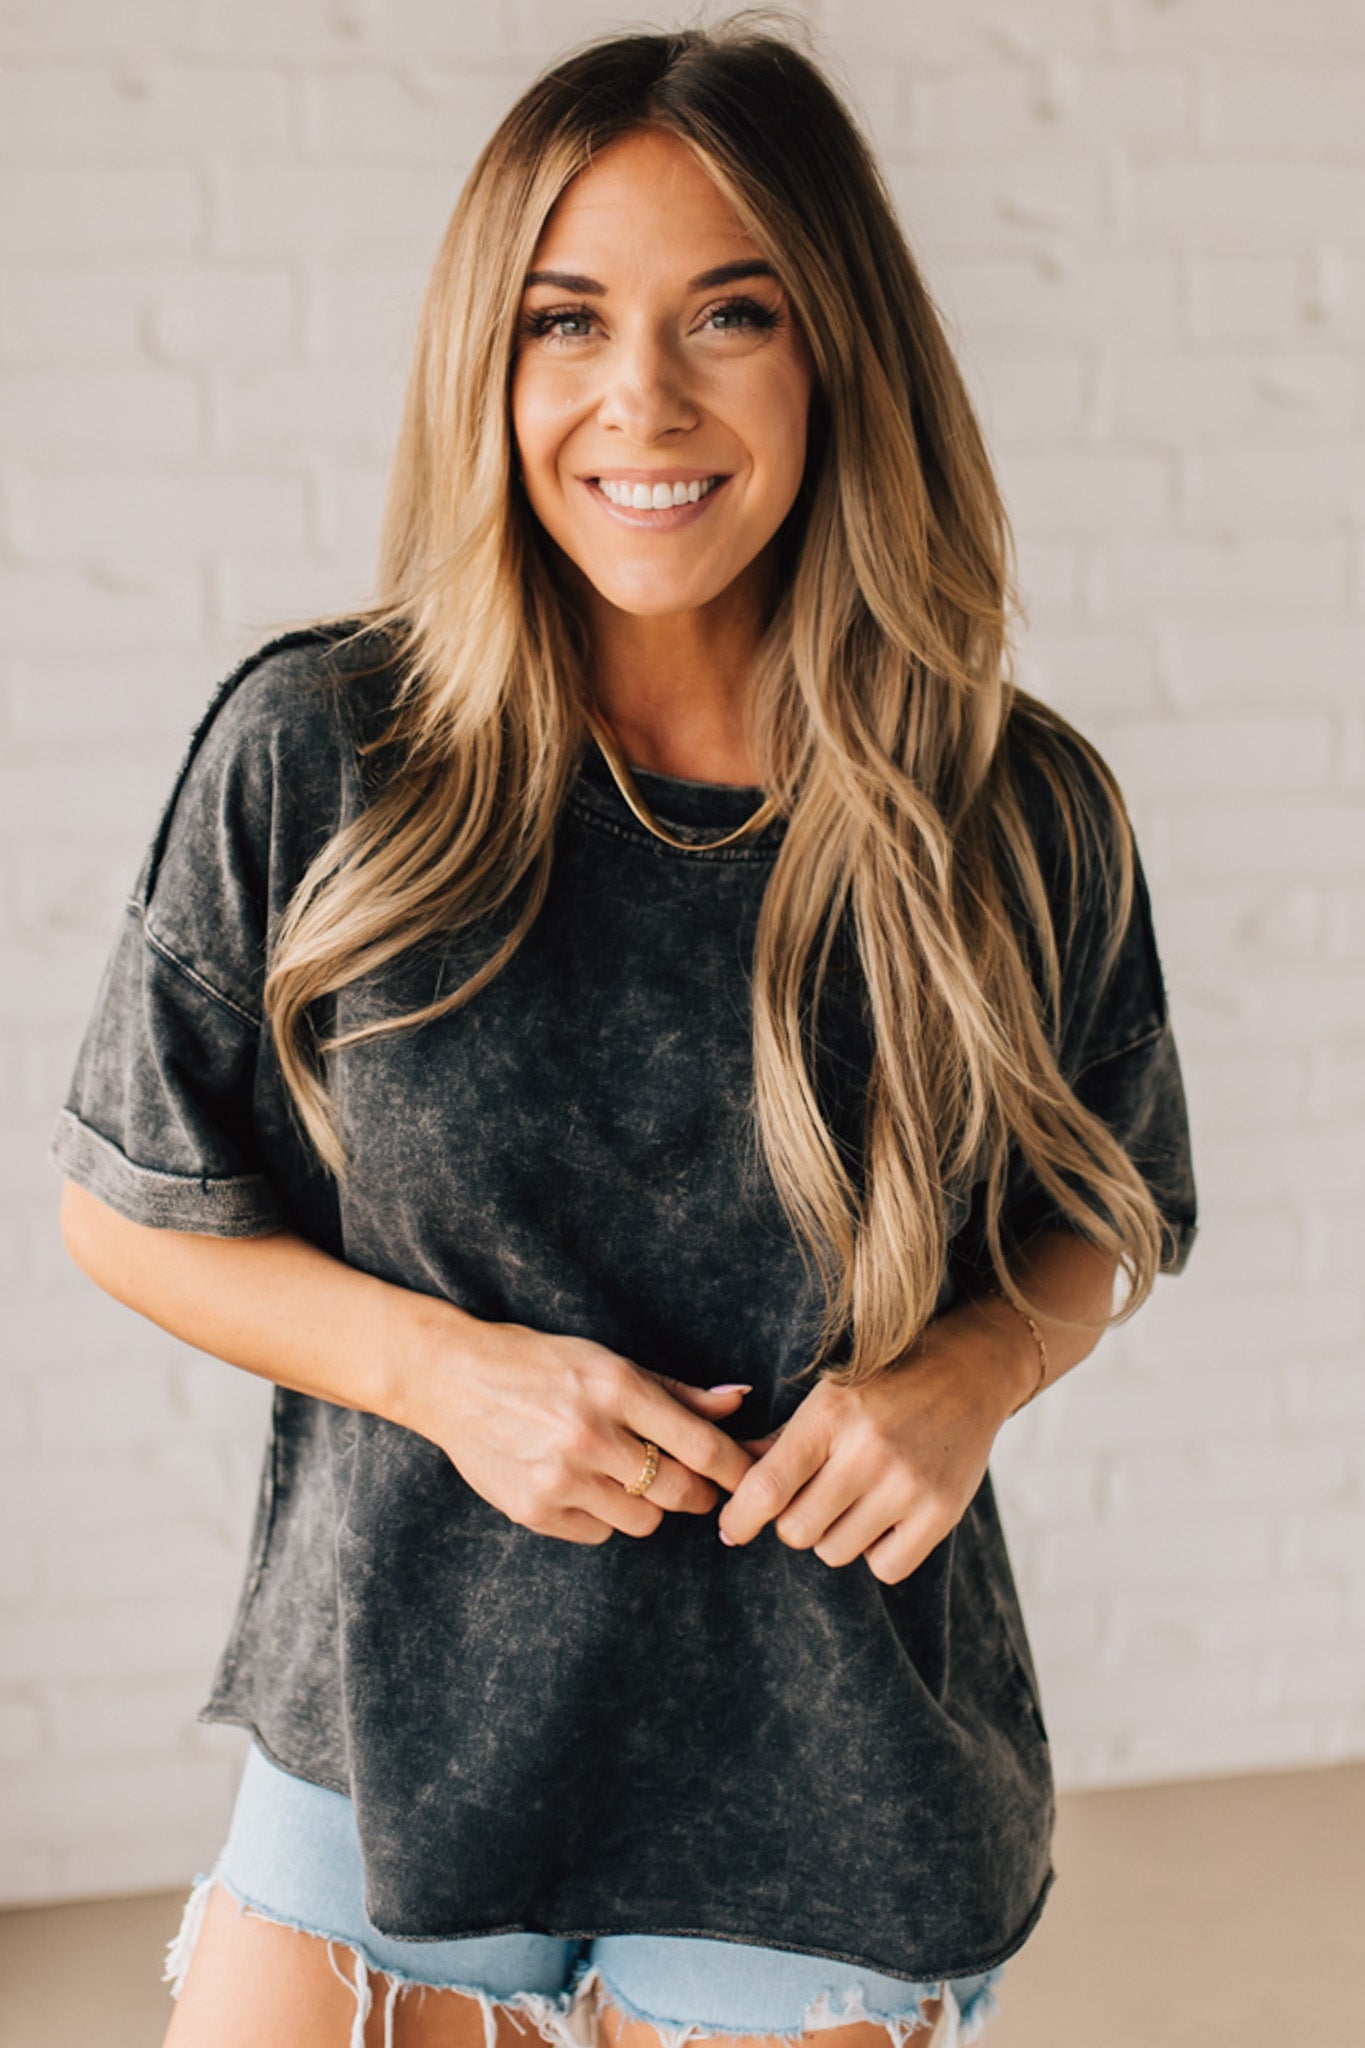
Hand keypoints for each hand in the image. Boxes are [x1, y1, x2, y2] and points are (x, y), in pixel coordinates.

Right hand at [403, 1309, 757, 1545]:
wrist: (453, 1379)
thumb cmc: (541, 1362)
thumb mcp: (609, 1361)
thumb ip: (676, 1389)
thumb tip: (739, 1400)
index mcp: (616, 1387)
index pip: (701, 1445)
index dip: (737, 1469)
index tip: (754, 1480)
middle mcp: (590, 1434)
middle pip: (679, 1492)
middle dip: (699, 1495)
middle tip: (697, 1488)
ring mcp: (559, 1478)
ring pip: (643, 1521)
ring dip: (649, 1506)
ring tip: (628, 1479)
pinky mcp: (534, 1511)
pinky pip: (599, 1533)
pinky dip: (604, 1517)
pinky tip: (584, 1486)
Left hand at [716, 1303, 1030, 1583]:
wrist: (966, 1375)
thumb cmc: (881, 1389)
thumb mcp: (825, 1400)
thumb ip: (776, 1443)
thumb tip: (724, 1477)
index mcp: (829, 1415)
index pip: (767, 1487)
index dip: (739, 1518)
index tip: (732, 1529)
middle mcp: (868, 1450)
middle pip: (796, 1531)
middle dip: (794, 1522)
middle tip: (813, 1499)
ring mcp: (908, 1483)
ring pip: (836, 1552)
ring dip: (836, 1536)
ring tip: (856, 1500)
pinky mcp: (941, 1512)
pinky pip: (885, 1568)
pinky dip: (879, 1552)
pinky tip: (886, 1517)